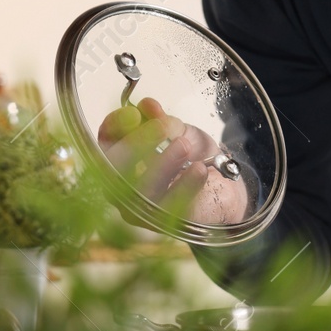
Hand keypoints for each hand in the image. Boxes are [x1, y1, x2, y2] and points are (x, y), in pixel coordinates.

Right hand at [97, 97, 249, 223]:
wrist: (225, 188)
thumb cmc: (194, 158)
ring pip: (140, 189)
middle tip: (164, 127)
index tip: (135, 113)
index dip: (114, 126)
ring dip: (163, 163)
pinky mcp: (164, 225)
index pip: (105, 142)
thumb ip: (163, 120)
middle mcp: (122, 187)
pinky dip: (185, 185)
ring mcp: (140, 210)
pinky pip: (170, 206)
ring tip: (184, 145)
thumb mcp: (181, 132)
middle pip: (115, 167)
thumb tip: (147, 105)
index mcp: (121, 160)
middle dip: (137, 143)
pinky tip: (199, 169)